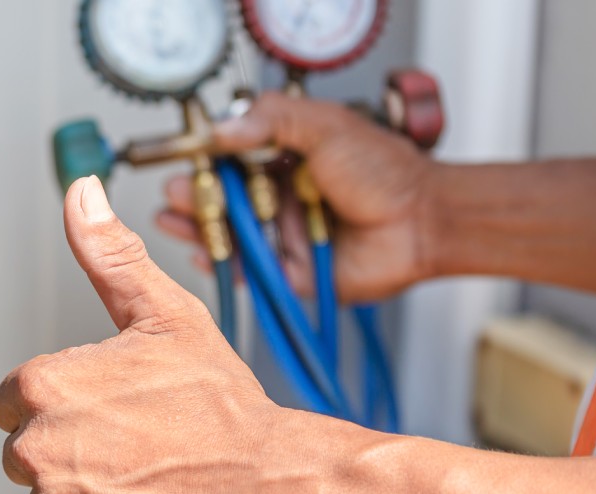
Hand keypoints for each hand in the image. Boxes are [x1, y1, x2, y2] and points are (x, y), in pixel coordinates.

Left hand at [0, 176, 304, 493]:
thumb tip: (81, 194)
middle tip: (133, 445)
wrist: (269, 487)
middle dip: (69, 449)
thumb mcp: (165, 315)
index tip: (106, 409)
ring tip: (143, 479)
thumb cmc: (221, 406)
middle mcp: (36, 450)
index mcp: (42, 388)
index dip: (61, 403)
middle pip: (26, 452)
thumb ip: (108, 256)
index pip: (13, 401)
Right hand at [156, 92, 437, 301]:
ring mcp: (281, 235)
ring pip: (228, 234)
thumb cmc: (385, 172)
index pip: (231, 159)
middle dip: (191, 196)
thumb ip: (273, 120)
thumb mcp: (325, 126)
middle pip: (221, 199)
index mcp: (284, 160)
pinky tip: (200, 251)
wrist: (423, 221)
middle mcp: (278, 198)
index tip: (184, 158)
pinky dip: (220, 264)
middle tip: (173, 192)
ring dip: (197, 227)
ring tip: (172, 218)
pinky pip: (246, 271)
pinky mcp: (287, 272)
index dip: (204, 161)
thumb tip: (222, 129)